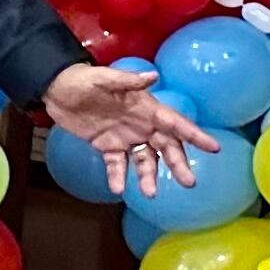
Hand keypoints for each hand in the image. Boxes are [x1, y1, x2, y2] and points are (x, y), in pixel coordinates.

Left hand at [44, 63, 220, 195]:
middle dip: (178, 163)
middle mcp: (141, 124)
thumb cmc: (83, 79)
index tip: (213, 147)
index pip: (175, 122)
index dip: (194, 134)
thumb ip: (128, 81)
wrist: (57, 89)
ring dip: (149, 176)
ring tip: (149, 193)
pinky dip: (118, 176)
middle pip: (166, 146)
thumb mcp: (104, 78)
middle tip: (189, 182)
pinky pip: (117, 164)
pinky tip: (117, 188)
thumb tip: (153, 76)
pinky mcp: (107, 146)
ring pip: (145, 159)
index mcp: (146, 107)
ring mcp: (126, 137)